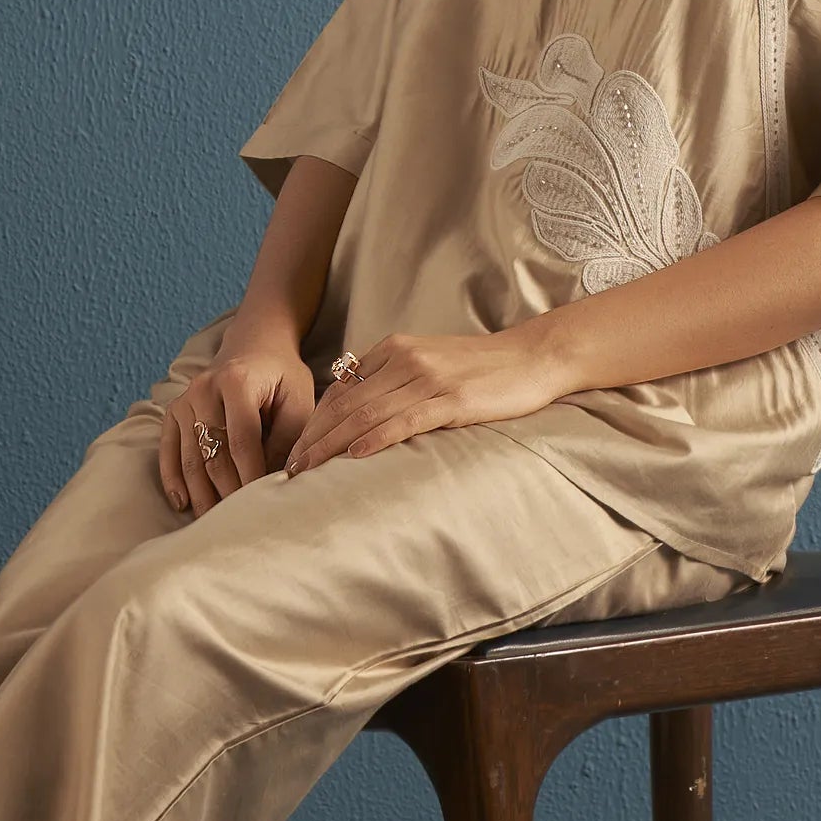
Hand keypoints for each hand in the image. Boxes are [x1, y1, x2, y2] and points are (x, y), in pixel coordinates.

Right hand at [159, 326, 319, 516]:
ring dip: (200, 494)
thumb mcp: (298, 398)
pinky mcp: (173, 411)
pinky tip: (182, 504)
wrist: (254, 346)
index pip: (242, 440)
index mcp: (237, 381)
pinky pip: (168, 450)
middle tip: (239, 524)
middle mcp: (203, 388)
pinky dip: (173, 479)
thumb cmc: (282, 376)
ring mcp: (184, 400)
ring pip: (190, 457)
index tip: (262, 506)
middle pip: (212, 453)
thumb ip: (289, 437)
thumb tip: (278, 480)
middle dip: (226, 492)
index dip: (251, 476)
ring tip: (213, 524)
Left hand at [282, 328, 555, 476]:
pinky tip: (354, 456)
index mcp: (394, 349)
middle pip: (344, 403)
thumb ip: (394, 379)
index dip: (313, 421)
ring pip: (366, 414)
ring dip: (331, 445)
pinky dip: (375, 439)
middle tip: (289, 468)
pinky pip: (404, 420)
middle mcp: (404, 359)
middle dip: (312, 437)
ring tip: (308, 470)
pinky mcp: (452, 400)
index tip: (295, 449)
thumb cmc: (481, 368)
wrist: (532, 357)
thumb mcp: (429, 362)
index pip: (340, 389)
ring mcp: (427, 378)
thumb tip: (358, 413)